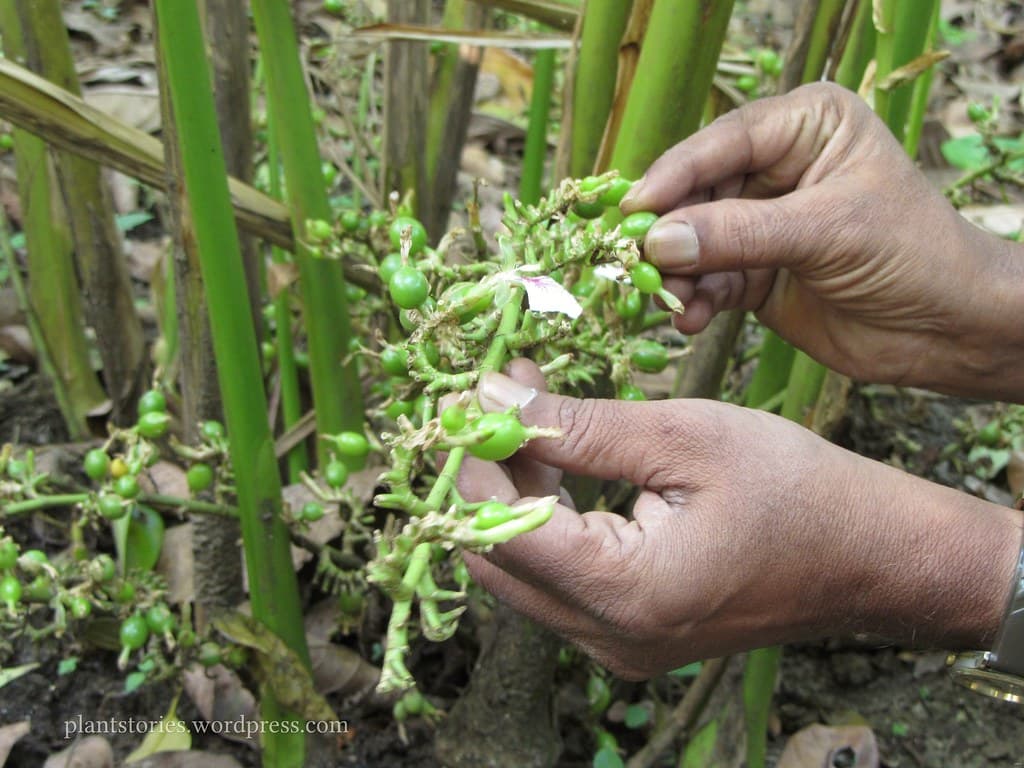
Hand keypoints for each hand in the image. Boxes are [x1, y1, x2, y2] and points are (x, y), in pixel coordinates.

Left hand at [458, 361, 1020, 678]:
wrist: (870, 556)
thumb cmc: (796, 491)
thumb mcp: (684, 438)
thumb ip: (579, 426)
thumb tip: (494, 399)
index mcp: (623, 593)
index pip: (498, 531)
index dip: (473, 460)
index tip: (469, 397)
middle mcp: (607, 636)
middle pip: (498, 555)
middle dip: (488, 471)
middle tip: (501, 394)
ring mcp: (616, 643)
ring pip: (524, 566)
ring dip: (515, 488)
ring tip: (530, 406)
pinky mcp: (629, 631)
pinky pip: (561, 576)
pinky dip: (549, 515)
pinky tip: (561, 454)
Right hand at [621, 82, 1023, 400]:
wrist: (949, 330)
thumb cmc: (912, 255)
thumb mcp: (826, 232)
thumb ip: (739, 234)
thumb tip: (658, 239)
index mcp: (807, 126)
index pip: (725, 141)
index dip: (675, 175)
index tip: (633, 209)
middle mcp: (778, 168)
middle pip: (698, 194)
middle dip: (671, 233)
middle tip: (636, 264)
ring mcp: (763, 223)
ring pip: (696, 241)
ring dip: (678, 273)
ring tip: (670, 302)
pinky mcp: (755, 272)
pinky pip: (708, 280)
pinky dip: (695, 301)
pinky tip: (691, 320)